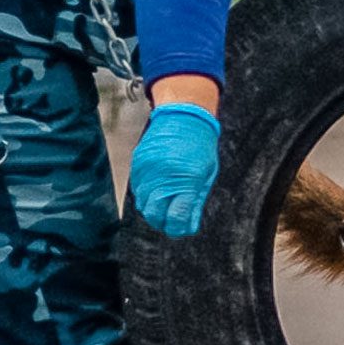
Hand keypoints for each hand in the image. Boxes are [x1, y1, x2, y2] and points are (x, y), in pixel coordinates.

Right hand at [130, 102, 219, 237]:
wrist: (183, 117)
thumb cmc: (200, 147)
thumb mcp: (206, 176)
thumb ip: (195, 202)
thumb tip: (187, 226)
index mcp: (186, 182)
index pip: (175, 217)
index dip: (177, 228)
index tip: (181, 227)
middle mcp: (163, 177)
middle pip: (154, 215)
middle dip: (162, 222)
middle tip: (171, 220)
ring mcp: (147, 170)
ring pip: (143, 203)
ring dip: (153, 208)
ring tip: (166, 202)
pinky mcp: (137, 163)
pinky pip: (137, 188)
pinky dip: (146, 194)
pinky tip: (157, 188)